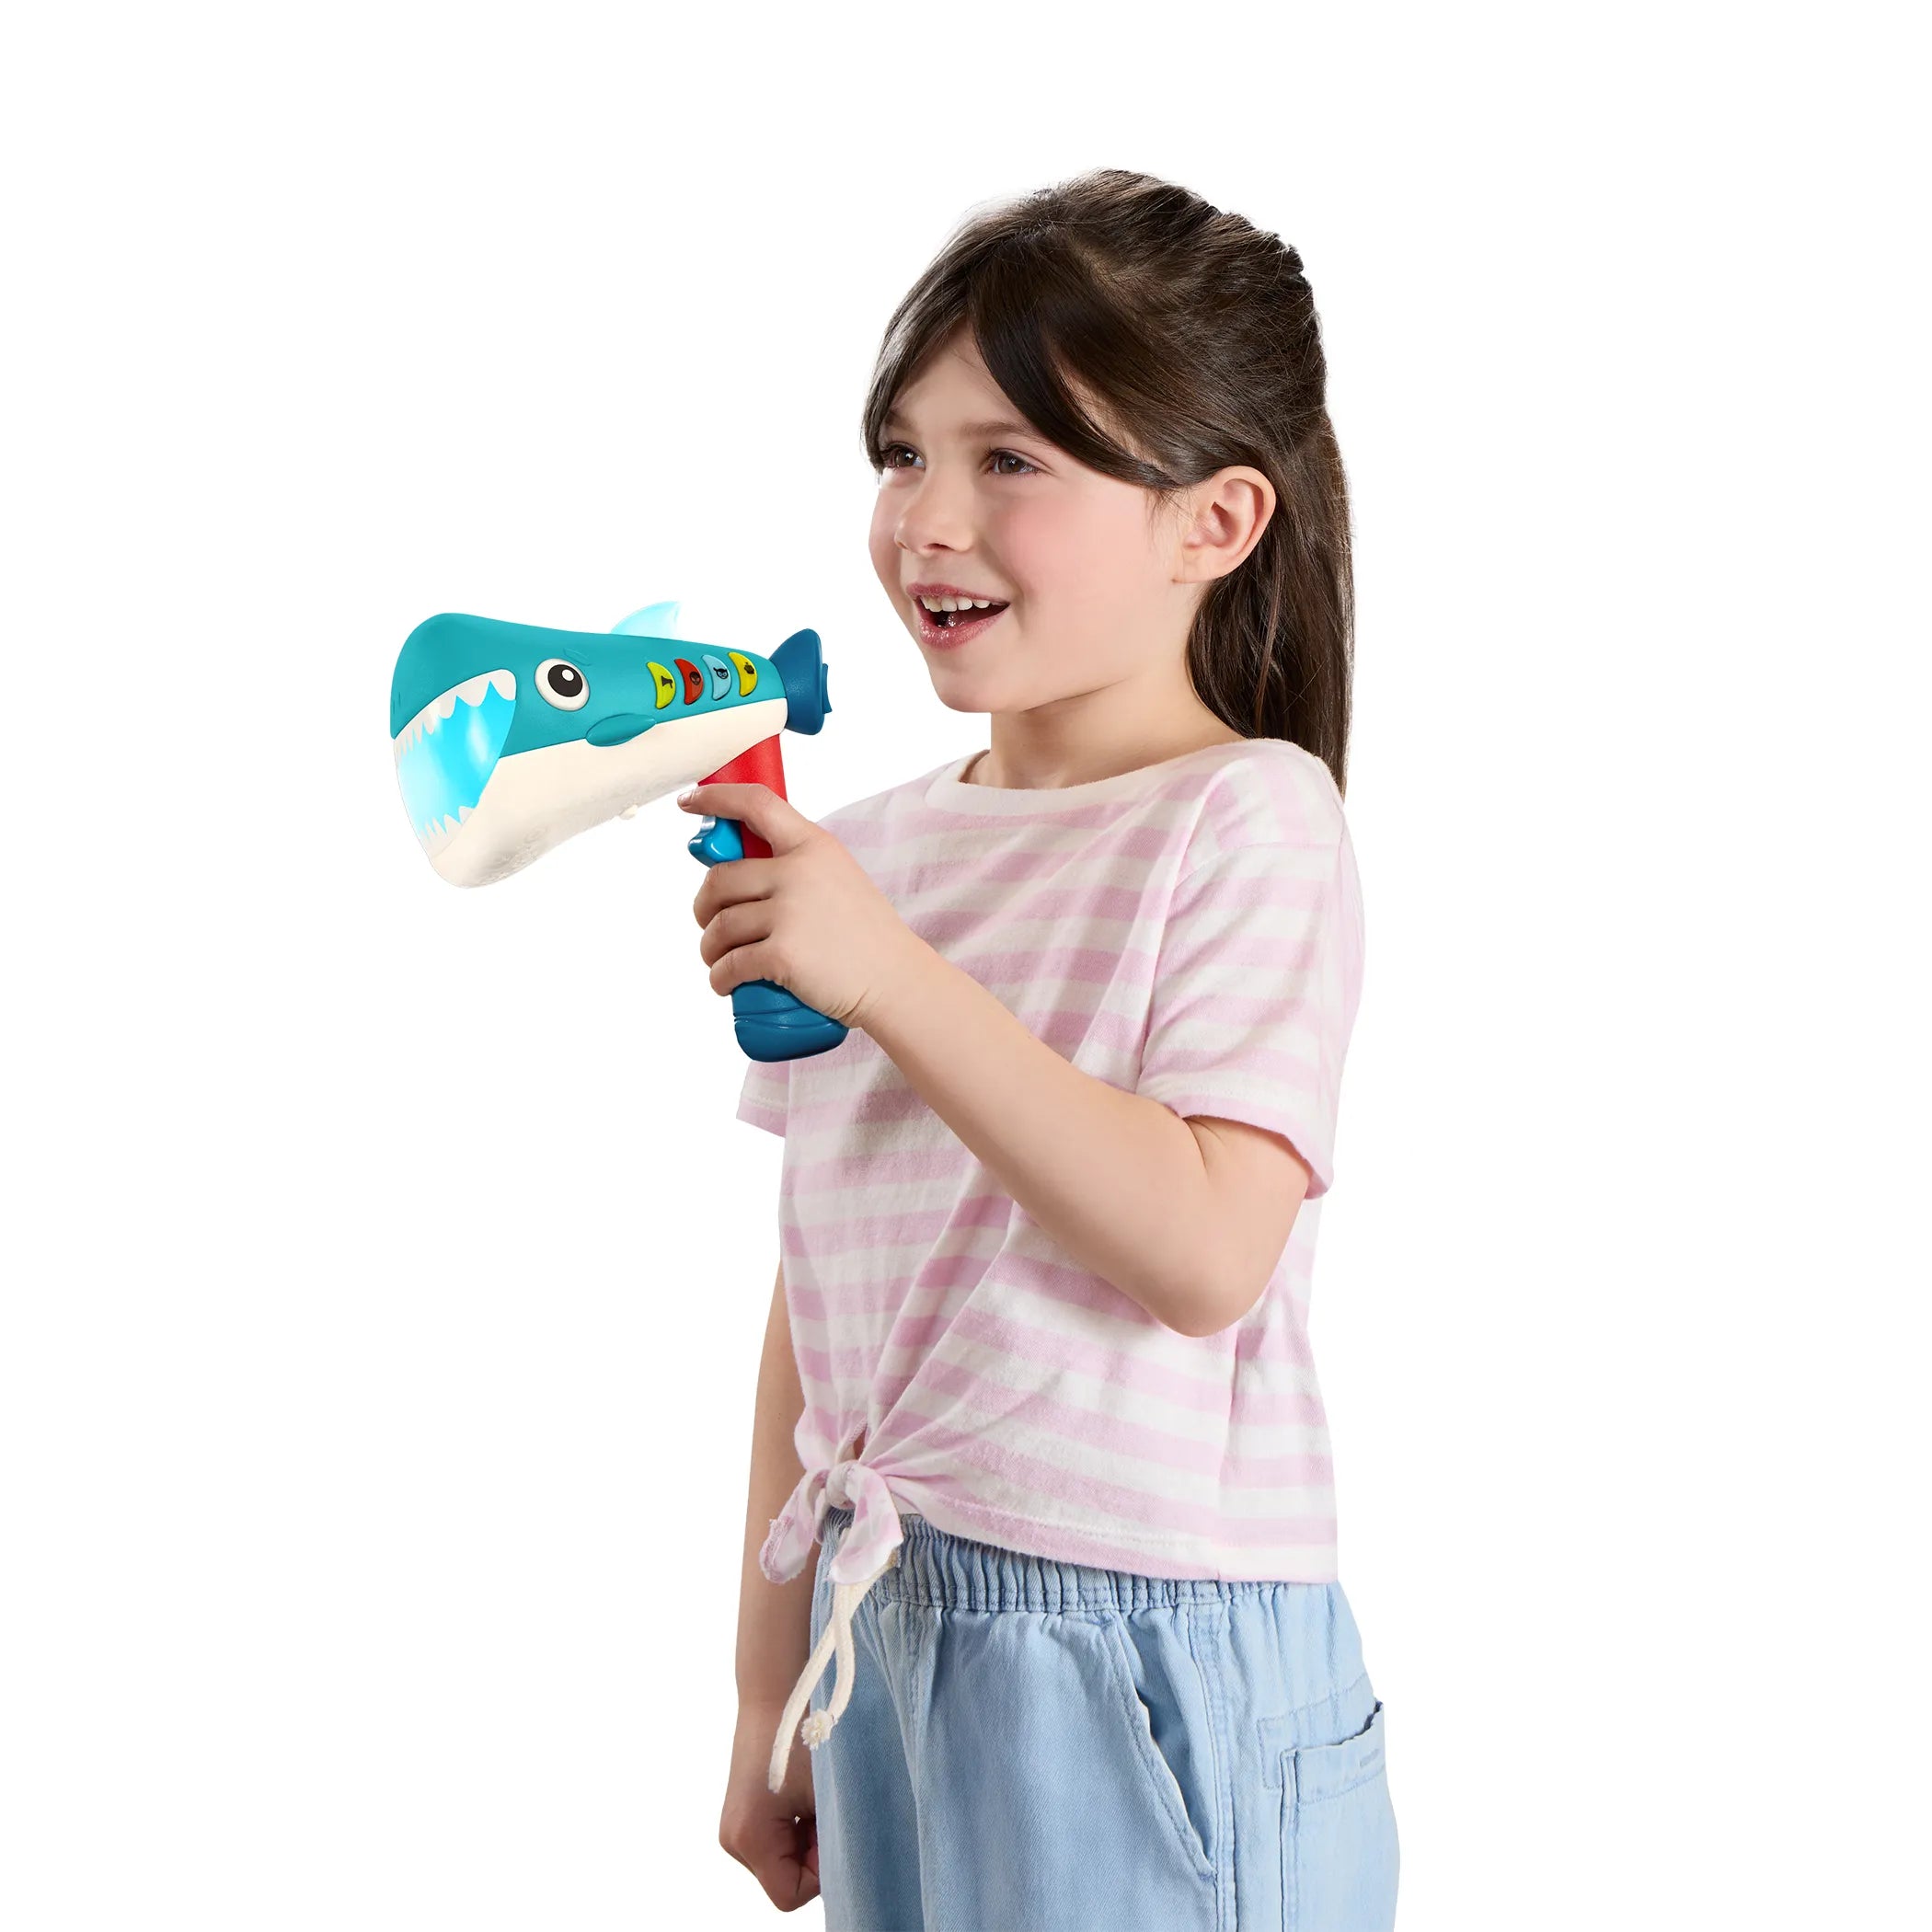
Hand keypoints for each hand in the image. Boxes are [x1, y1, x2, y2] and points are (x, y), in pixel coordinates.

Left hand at [677, 782, 927, 1031]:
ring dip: (709, 947)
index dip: (716, 799)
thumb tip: (742, 872)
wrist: (896, 981)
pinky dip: (720, 977)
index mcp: (814, 846)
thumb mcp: (839, 878)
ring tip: (719, 959)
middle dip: (704, 906)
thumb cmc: (867, 936)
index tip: (688, 802)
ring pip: (720, 926)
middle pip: (721, 878)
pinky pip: (731, 963)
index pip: (756, 803)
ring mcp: (790, 913)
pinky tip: (724, 982)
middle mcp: (799, 872)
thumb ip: (798, 867)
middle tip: (709, 924)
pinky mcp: (783, 954)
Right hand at [719, 1698, 819, 1911]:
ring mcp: (733, 1825)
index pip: (790, 1894)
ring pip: (782, 1859)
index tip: (834, 1830)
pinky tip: (805, 1792)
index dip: (821, 1872)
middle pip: (784, 1878)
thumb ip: (834, 1844)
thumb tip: (846, 1872)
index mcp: (749, 1838)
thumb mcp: (828, 1794)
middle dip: (814, 1853)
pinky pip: (775, 1839)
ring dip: (807, 1838)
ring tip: (818, 1795)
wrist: (778, 1688)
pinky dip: (796, 1825)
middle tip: (830, 1807)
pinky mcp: (741, 1811)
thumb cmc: (806, 1735)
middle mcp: (733, 1839)